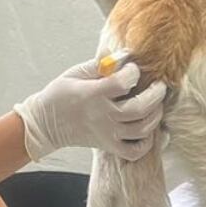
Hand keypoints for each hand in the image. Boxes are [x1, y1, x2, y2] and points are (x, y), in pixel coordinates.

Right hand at [13, 58, 166, 161]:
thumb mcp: (76, 73)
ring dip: (155, 116)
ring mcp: (107, 134)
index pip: (123, 82)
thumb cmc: (61, 94)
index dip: (133, 72)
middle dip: (156, 95)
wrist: (46, 124)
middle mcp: (102, 115)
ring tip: (156, 105)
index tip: (132, 68)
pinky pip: (134, 151)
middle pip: (139, 108)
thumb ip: (100, 64)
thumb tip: (124, 54)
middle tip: (160, 86)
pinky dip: (146, 143)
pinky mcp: (108, 146)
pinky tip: (148, 130)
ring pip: (142, 129)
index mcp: (92, 94)